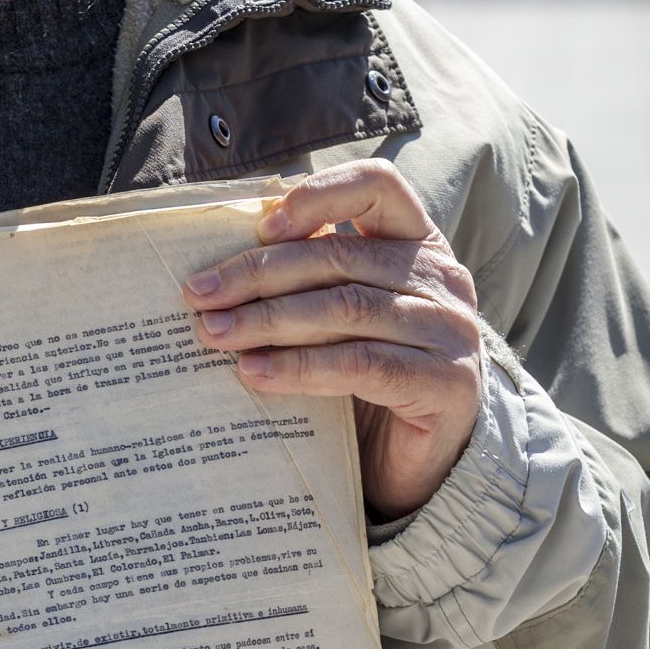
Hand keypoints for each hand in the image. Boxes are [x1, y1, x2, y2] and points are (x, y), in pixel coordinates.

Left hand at [183, 160, 483, 519]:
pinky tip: (254, 373)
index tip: (261, 225)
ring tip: (214, 334)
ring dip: (268, 320)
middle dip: (258, 274)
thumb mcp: (343, 315)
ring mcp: (450, 330)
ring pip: (345, 308)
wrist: (423, 463)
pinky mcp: (448, 383)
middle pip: (340, 257)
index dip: (318, 196)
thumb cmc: (370, 379)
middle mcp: (442, 278)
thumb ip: (310, 279)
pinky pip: (360, 364)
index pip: (377, 186)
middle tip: (199, 295)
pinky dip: (299, 367)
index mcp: (418, 243)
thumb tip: (220, 264)